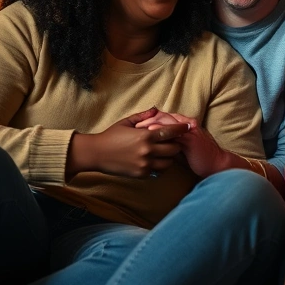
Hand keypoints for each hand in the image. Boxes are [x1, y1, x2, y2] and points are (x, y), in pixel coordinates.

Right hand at [67, 107, 188, 178]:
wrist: (96, 154)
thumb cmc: (111, 136)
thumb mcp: (126, 122)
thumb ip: (143, 116)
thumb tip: (156, 109)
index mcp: (145, 135)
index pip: (171, 132)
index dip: (181, 129)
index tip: (188, 127)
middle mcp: (147, 150)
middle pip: (174, 149)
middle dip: (176, 145)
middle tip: (173, 142)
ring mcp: (145, 164)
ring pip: (169, 163)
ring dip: (169, 158)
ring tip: (164, 153)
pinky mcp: (141, 174)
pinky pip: (158, 171)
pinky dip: (159, 167)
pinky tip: (155, 161)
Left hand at [137, 111, 230, 178]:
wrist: (214, 164)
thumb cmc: (197, 157)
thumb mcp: (182, 147)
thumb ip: (170, 142)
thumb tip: (155, 142)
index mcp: (184, 124)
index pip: (163, 117)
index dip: (148, 119)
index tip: (134, 126)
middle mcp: (187, 123)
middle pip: (163, 117)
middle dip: (146, 120)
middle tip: (132, 126)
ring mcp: (189, 130)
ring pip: (166, 123)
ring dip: (150, 125)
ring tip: (137, 130)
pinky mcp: (190, 138)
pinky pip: (172, 133)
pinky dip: (160, 132)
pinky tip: (149, 134)